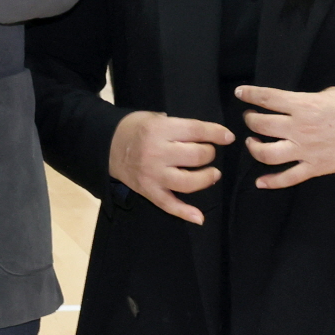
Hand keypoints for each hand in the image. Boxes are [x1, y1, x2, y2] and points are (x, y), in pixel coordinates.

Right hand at [108, 110, 233, 224]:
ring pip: (189, 182)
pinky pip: (169, 205)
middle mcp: (157, 153)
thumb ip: (179, 126)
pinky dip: (185, 213)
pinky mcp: (149, 191)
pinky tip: (199, 217)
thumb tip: (209, 135)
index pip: (196, 130)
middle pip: (197, 156)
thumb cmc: (135, 128)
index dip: (216, 133)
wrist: (107, 146)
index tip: (228, 137)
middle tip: (209, 153)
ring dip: (207, 178)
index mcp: (159, 130)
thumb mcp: (155, 117)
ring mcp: (153, 175)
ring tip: (212, 174)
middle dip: (210, 154)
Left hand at [235, 85, 334, 186]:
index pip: (266, 98)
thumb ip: (307, 100)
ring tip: (253, 142)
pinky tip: (261, 182)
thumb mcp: (328, 94)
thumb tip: (295, 104)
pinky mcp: (314, 168)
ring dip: (254, 148)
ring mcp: (305, 150)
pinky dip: (272, 182)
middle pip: (261, 125)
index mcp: (302, 105)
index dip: (249, 94)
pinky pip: (288, 178)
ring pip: (267, 154)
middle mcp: (298, 128)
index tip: (240, 93)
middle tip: (250, 118)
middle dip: (250, 120)